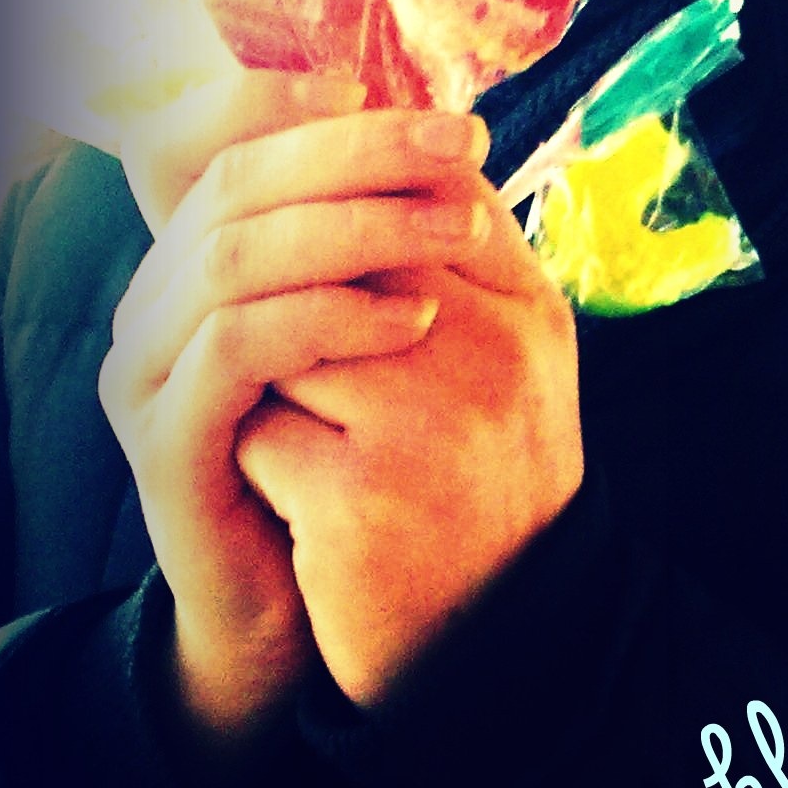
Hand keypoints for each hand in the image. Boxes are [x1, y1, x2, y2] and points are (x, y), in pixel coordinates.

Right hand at [98, 95, 492, 734]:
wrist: (316, 605)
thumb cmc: (351, 453)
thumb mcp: (366, 326)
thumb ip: (374, 236)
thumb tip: (440, 130)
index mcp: (191, 255)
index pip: (201, 139)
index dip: (275, 98)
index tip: (376, 84)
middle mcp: (152, 298)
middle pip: (234, 181)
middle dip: (358, 150)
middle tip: (462, 142)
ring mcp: (147, 371)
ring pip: (234, 254)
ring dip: (359, 227)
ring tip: (460, 233)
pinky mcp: (165, 440)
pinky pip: (236, 347)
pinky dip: (329, 317)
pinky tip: (415, 322)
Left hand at [235, 150, 583, 707]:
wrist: (501, 648)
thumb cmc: (490, 486)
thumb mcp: (514, 362)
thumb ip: (466, 256)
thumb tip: (387, 139)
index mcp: (529, 312)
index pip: (417, 197)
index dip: (349, 214)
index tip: (321, 256)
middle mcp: (490, 355)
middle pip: (336, 257)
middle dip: (300, 299)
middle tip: (305, 362)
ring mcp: (427, 424)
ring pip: (281, 338)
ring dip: (275, 385)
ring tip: (314, 439)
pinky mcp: (359, 497)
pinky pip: (258, 432)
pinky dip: (263, 463)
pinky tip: (303, 505)